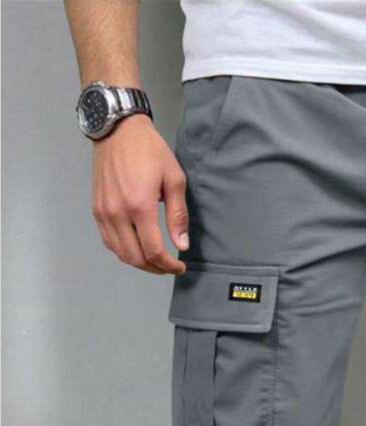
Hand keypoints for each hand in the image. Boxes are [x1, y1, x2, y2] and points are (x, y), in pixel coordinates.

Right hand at [91, 115, 187, 273]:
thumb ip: (178, 215)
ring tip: (156, 261)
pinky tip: (138, 248)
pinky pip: (108, 240)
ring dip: (139, 263)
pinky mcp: (96, 208)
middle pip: (134, 257)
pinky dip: (124, 251)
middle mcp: (117, 213)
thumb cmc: (149, 150)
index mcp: (139, 206)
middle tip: (170, 267)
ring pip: (119, 253)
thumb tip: (181, 244)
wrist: (117, 130)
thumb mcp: (174, 179)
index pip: (153, 251)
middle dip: (155, 268)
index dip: (168, 265)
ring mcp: (103, 212)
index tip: (180, 267)